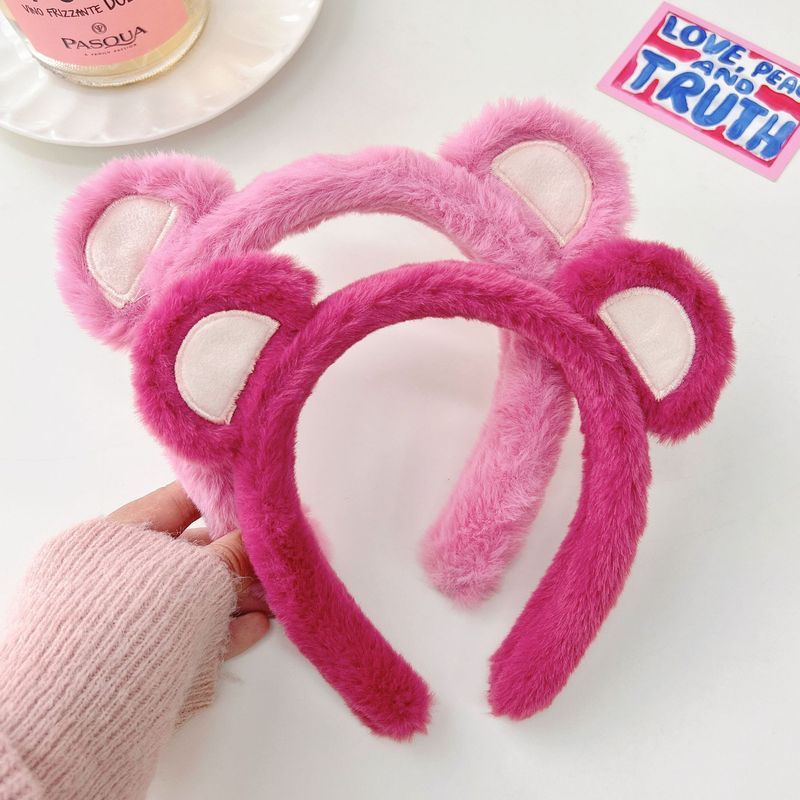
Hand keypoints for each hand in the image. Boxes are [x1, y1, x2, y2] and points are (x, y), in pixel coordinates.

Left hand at [108, 482, 269, 658]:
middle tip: (278, 556)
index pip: (180, 499)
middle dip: (240, 554)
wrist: (88, 703)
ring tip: (277, 597)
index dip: (223, 494)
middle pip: (195, 550)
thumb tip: (262, 536)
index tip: (262, 498)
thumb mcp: (198, 572)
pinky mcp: (146, 650)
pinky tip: (258, 626)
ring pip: (198, 593)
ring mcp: (135, 611)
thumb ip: (236, 551)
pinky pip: (193, 630)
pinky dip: (227, 626)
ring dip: (241, 593)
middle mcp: (127, 568)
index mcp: (125, 533)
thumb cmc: (137, 613)